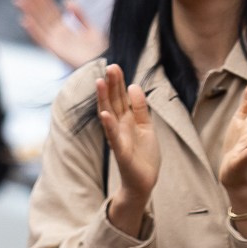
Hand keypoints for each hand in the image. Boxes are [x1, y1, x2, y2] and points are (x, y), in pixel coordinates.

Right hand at [15, 0, 106, 68]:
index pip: (50, 11)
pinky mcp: (57, 52)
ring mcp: (56, 44)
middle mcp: (58, 36)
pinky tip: (25, 20)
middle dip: (32, 2)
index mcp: (65, 30)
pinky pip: (42, 40)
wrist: (106, 65)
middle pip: (42, 15)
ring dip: (29, 12)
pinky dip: (33, 31)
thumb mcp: (91, 30)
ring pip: (39, 24)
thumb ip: (80, 16)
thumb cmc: (100, 52)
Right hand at [96, 64, 160, 232]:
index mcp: (127, 120)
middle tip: (109, 66)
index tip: (114, 66)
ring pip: (110, 115)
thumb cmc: (144, 154)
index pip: (120, 98)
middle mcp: (119, 127)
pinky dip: (110, 126)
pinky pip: (114, 137)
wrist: (144, 181)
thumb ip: (141, 108)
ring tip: (100, 83)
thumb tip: (134, 86)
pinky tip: (105, 114)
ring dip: (105, 99)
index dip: (118, 83)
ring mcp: (118, 138)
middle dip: (111, 85)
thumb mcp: (146, 126)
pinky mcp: (121, 152)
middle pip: (114, 102)